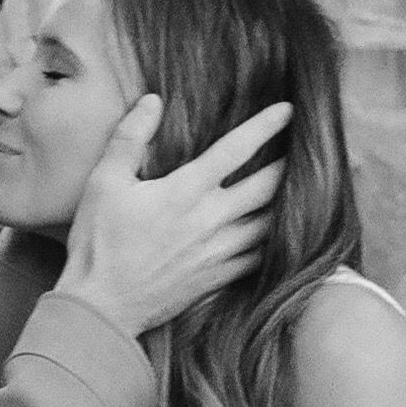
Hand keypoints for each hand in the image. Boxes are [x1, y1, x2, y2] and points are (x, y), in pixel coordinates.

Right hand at [56, 94, 291, 340]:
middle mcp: (210, 220)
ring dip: (290, 203)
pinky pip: (260, 258)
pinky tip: (284, 234)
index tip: (288, 109)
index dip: (265, 126)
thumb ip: (130, 137)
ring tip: (305, 187)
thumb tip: (152, 101)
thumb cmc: (98, 243)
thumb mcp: (104, 182)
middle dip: (291, 163)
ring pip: (271, 223)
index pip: (236, 150)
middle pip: (268, 186)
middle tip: (307, 146)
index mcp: (185, 191)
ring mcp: (219, 253)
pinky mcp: (218, 278)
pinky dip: (277, 243)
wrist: (101, 306)